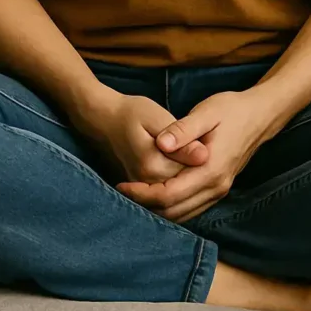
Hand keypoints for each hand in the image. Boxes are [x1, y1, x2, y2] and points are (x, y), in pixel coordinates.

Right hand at [75, 88, 212, 188]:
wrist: (104, 119)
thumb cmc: (131, 112)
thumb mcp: (157, 116)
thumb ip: (181, 137)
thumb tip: (204, 156)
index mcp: (153, 165)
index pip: (191, 172)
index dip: (203, 158)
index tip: (206, 139)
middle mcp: (147, 183)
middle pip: (186, 186)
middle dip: (198, 171)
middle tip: (202, 147)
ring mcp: (143, 188)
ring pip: (178, 195)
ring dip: (191, 182)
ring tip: (193, 158)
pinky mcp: (141, 188)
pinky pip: (167, 197)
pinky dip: (181, 189)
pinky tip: (186, 171)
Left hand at [115, 88, 268, 224]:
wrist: (260, 115)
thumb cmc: (232, 109)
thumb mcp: (206, 112)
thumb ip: (183, 129)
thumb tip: (160, 143)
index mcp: (210, 170)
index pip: (170, 194)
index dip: (143, 193)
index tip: (122, 185)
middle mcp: (216, 187)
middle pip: (174, 211)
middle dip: (146, 205)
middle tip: (122, 190)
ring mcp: (219, 190)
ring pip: (183, 214)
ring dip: (158, 208)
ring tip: (134, 193)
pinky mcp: (218, 188)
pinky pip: (191, 208)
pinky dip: (171, 205)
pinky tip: (156, 192)